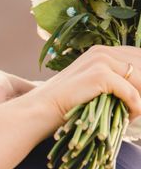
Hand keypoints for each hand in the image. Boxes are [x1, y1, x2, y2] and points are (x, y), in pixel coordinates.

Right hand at [22, 45, 140, 127]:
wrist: (38, 111)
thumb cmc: (61, 106)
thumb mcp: (89, 88)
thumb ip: (110, 83)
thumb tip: (136, 94)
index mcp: (101, 52)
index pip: (139, 58)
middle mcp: (103, 51)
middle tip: (140, 107)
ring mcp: (101, 61)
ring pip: (140, 79)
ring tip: (134, 114)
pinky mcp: (100, 75)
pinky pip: (131, 93)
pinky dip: (135, 107)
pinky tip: (129, 117)